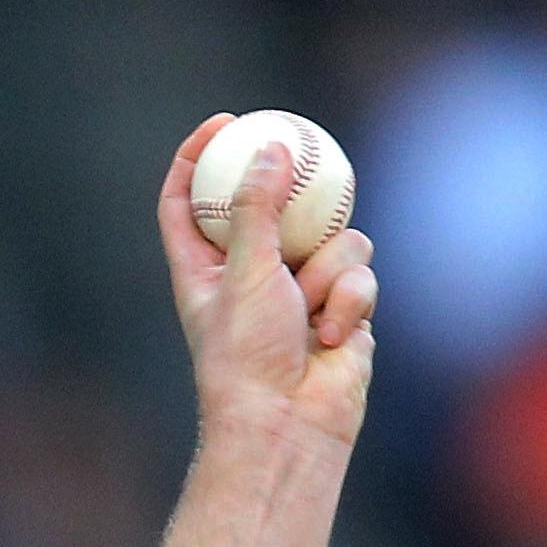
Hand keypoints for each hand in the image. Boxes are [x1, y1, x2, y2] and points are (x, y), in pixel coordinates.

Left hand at [158, 114, 377, 447]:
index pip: (187, 204)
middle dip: (288, 185)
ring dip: (327, 270)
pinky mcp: (341, 308)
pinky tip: (333, 336)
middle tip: (297, 147)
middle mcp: (249, 276)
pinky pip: (358, 276)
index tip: (221, 123)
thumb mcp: (246, 274)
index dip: (197, 160)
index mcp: (203, 270)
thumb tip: (269, 151)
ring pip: (332, 238)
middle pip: (269, 206)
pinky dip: (349, 301)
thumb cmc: (249, 357)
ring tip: (308, 311)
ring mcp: (299, 291)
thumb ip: (258, 211)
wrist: (290, 422)